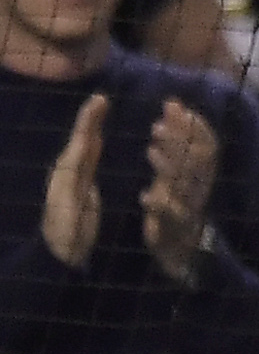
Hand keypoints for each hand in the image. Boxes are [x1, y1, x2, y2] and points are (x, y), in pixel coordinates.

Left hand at [43, 93, 107, 268]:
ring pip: (87, 146)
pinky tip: (101, 140)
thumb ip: (75, 179)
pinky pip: (91, 160)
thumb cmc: (65, 233)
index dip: (88, 120)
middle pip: (83, 138)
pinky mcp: (86, 189)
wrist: (61, 255)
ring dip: (94, 127)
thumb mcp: (69, 207)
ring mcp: (77, 179)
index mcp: (68, 172)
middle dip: (91, 118)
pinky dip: (96, 145)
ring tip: (103, 110)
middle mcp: (71, 171)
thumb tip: (84, 159)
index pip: (80, 139)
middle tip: (102, 98)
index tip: (100, 100)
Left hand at [141, 98, 219, 284]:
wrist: (184, 255)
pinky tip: (146, 196)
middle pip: (195, 162)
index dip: (195, 126)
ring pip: (183, 186)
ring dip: (169, 167)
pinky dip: (160, 206)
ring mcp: (188, 211)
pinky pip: (170, 218)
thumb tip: (174, 109)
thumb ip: (178, 147)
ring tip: (151, 148)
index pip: (206, 147)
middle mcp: (198, 191)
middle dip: (181, 139)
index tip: (178, 105)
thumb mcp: (178, 175)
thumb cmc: (177, 209)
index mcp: (200, 177)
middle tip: (161, 119)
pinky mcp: (174, 231)